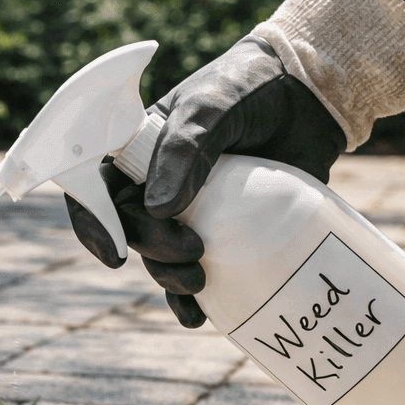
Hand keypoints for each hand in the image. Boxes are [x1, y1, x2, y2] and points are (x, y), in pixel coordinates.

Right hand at [66, 35, 345, 327]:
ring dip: (169, 278)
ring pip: (159, 256)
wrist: (311, 96)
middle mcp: (155, 183)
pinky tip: (198, 316)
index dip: (93, 223)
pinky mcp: (225, 229)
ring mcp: (190, 209)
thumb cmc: (252, 88)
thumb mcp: (212, 107)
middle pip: (131, 229)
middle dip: (152, 249)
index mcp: (135, 150)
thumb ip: (185, 149)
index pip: (95, 191)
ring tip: (200, 281)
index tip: (114, 252)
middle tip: (193, 250)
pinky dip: (190, 300)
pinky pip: (196, 272)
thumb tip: (159, 209)